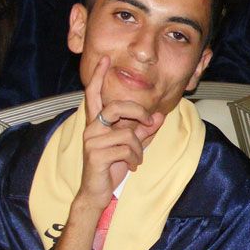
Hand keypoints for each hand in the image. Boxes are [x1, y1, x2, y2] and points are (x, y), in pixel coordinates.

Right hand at [74, 56, 164, 213]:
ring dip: (138, 148)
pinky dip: (135, 158)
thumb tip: (159, 116)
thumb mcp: (132, 145)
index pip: (94, 94)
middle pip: (117, 107)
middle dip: (138, 112)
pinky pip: (127, 149)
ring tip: (135, 158)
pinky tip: (131, 166)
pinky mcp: (96, 154)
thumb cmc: (112, 166)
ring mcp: (92, 140)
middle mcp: (91, 127)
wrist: (98, 191)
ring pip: (128, 133)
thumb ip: (144, 130)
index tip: (105, 59)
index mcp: (97, 122)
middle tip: (149, 121)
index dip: (98, 76)